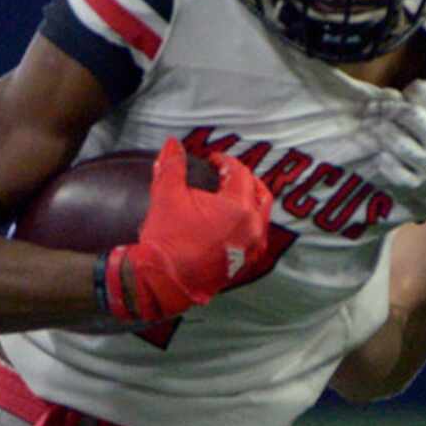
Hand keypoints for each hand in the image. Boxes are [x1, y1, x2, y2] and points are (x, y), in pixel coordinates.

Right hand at [108, 138, 277, 321]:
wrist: (164, 281)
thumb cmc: (167, 240)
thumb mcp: (167, 195)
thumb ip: (172, 165)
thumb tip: (173, 144)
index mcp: (239, 209)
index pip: (240, 174)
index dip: (225, 162)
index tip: (213, 160)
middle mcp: (253, 230)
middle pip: (261, 194)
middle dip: (246, 179)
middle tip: (228, 173)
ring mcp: (251, 250)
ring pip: (262, 218)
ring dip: (251, 202)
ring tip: (232, 195)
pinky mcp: (244, 265)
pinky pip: (256, 239)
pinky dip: (249, 225)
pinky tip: (231, 222)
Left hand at [373, 80, 425, 234]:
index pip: (425, 95)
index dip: (417, 88)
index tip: (418, 93)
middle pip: (405, 115)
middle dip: (393, 104)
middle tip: (388, 105)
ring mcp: (425, 169)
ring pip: (392, 141)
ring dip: (381, 128)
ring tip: (376, 122)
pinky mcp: (416, 188)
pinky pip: (389, 171)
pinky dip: (380, 158)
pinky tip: (380, 150)